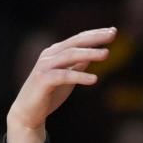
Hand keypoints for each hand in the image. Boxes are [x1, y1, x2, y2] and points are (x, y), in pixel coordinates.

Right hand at [6, 27, 116, 142]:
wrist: (29, 112)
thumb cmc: (49, 93)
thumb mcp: (68, 77)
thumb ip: (77, 65)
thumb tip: (91, 56)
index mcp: (56, 52)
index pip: (78, 39)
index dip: (95, 34)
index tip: (113, 31)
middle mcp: (50, 55)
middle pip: (75, 42)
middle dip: (95, 38)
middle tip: (113, 34)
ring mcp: (45, 66)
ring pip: (69, 55)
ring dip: (89, 53)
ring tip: (106, 54)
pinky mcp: (43, 80)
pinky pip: (64, 76)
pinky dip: (79, 76)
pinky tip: (94, 79)